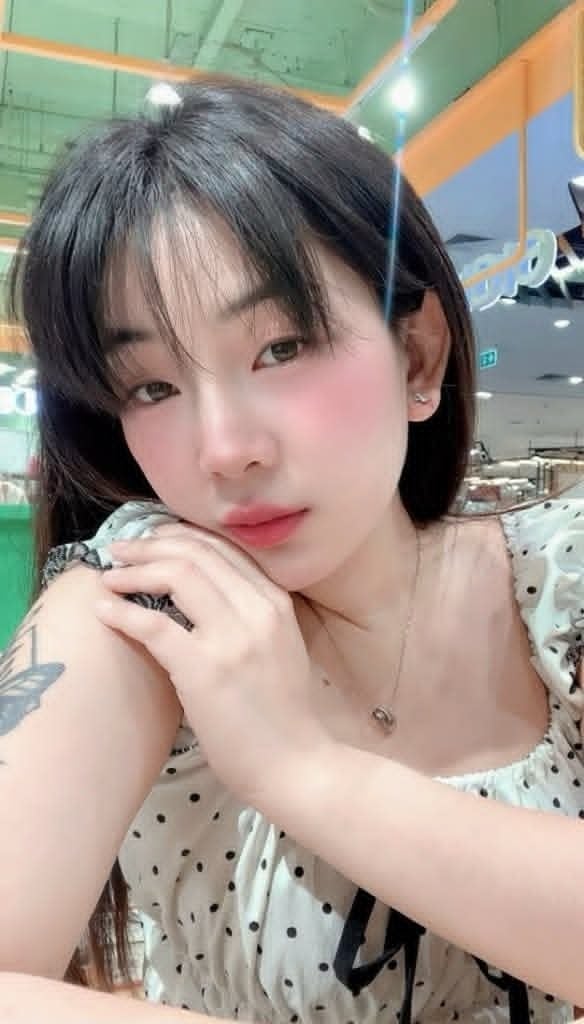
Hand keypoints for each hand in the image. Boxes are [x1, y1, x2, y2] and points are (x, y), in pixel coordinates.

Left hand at [95, 523, 331, 806]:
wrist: (295, 764)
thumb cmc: (282, 714)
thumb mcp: (279, 646)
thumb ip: (250, 614)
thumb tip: (203, 592)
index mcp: (276, 602)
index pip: (223, 548)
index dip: (180, 537)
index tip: (152, 540)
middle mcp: (258, 610)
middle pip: (196, 554)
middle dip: (151, 545)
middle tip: (121, 550)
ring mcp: (232, 638)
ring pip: (177, 575)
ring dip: (135, 570)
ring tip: (110, 575)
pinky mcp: (205, 669)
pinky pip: (155, 624)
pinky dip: (124, 612)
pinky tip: (105, 609)